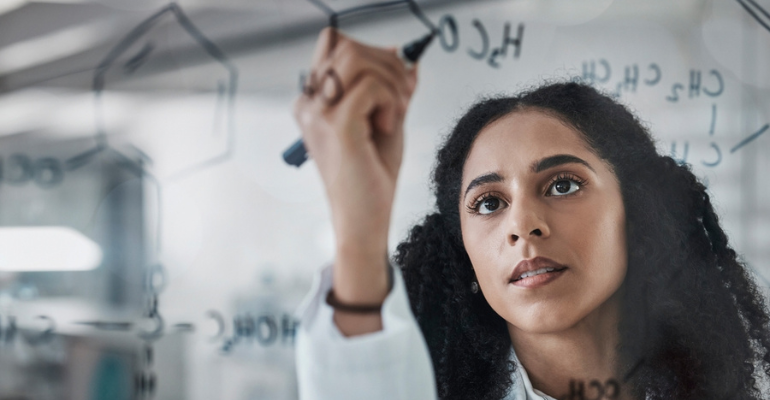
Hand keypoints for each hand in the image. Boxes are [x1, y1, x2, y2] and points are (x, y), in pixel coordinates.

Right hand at [293, 28, 417, 305]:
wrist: (364, 222)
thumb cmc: (371, 178)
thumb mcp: (385, 120)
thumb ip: (390, 87)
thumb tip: (401, 53)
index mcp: (313, 101)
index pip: (334, 44)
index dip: (371, 54)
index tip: (394, 82)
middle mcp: (308, 103)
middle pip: (347, 46)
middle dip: (388, 65)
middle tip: (401, 99)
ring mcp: (318, 114)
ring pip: (358, 59)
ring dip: (390, 81)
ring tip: (395, 113)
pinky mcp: (336, 126)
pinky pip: (371, 86)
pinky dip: (391, 100)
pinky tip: (388, 126)